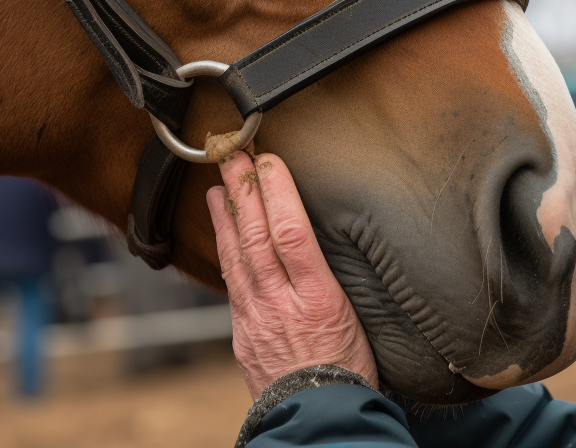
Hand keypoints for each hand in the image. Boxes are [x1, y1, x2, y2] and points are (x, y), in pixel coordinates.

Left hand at [207, 151, 377, 398]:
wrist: (318, 420)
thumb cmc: (350, 373)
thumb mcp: (358, 319)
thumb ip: (333, 281)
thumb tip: (316, 241)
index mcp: (318, 299)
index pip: (290, 232)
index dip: (277, 191)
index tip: (268, 160)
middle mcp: (281, 304)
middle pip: (256, 236)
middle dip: (242, 191)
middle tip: (232, 156)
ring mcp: (255, 318)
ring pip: (236, 257)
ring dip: (226, 217)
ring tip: (217, 186)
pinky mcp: (242, 332)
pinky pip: (231, 282)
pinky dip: (226, 251)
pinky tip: (224, 235)